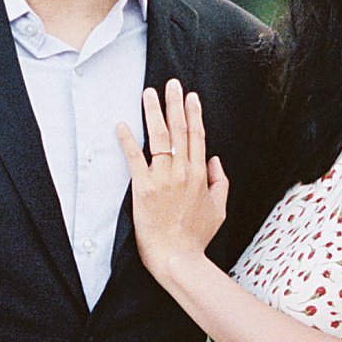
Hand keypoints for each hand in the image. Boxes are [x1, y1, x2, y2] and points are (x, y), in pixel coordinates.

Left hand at [116, 80, 228, 285]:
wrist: (178, 258)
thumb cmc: (197, 237)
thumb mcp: (219, 210)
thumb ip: (220, 182)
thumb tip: (215, 160)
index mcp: (200, 175)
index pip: (197, 136)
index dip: (194, 114)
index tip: (190, 96)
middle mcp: (183, 172)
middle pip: (179, 130)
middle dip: (175, 104)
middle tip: (171, 83)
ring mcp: (163, 179)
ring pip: (159, 138)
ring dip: (154, 113)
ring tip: (149, 93)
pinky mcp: (143, 189)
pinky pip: (134, 159)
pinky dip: (128, 141)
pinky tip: (122, 124)